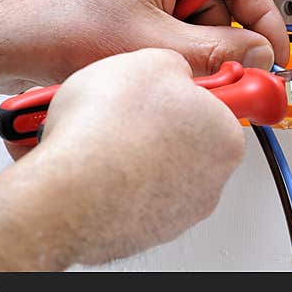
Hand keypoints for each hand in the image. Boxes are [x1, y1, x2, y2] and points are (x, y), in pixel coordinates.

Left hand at [0, 0, 287, 87]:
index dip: (262, 19)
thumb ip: (217, 52)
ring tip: (164, 71)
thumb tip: (258, 57)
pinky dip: (165, 45)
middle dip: (218, 41)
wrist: (0, 38)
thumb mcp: (152, 45)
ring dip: (188, 47)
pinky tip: (148, 65)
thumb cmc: (55, 25)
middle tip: (221, 78)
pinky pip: (162, 16)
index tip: (273, 54)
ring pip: (189, 13)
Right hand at [31, 48, 244, 265]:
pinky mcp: (139, 232)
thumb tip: (172, 71)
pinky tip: (87, 161)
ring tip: (97, 133)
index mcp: (225, 135)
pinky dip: (111, 180)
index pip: (221, 104)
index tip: (181, 86)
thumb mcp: (149, 59)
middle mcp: (209, 180)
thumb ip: (174, 65)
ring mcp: (175, 212)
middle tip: (126, 105)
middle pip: (186, 137)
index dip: (191, 89)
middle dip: (157, 120)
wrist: (67, 189)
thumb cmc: (106, 131)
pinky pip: (128, 195)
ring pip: (155, 169)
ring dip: (131, 151)